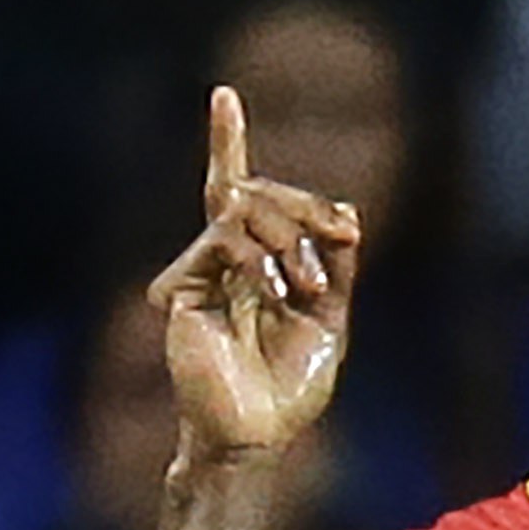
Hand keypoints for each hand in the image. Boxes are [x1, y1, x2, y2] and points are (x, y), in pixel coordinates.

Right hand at [158, 84, 367, 460]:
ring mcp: (201, 271)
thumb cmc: (290, 386)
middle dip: (304, 206)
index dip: (226, 142)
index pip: (242, 193)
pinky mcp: (182, 288)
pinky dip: (256, 258)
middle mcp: (224, 260)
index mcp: (257, 263)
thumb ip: (336, 267)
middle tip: (341, 236)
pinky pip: (219, 240)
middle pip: (252, 193)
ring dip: (287, 237)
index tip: (222, 96)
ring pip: (239, 210)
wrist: (258, 433)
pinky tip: (275, 291)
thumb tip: (346, 210)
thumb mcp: (331, 320)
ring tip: (306, 286)